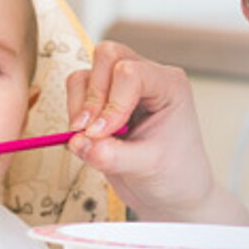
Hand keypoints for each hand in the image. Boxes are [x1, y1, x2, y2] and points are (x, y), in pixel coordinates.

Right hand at [66, 41, 240, 222]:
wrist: (173, 192)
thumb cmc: (175, 175)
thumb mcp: (147, 168)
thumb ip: (111, 155)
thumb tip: (78, 142)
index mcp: (169, 86)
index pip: (131, 73)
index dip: (111, 102)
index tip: (102, 134)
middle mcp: (147, 78)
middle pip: (107, 56)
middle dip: (93, 96)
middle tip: (89, 130)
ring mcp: (122, 86)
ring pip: (88, 71)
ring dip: (80, 104)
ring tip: (88, 135)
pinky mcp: (104, 98)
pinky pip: (78, 88)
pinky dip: (74, 109)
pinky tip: (87, 135)